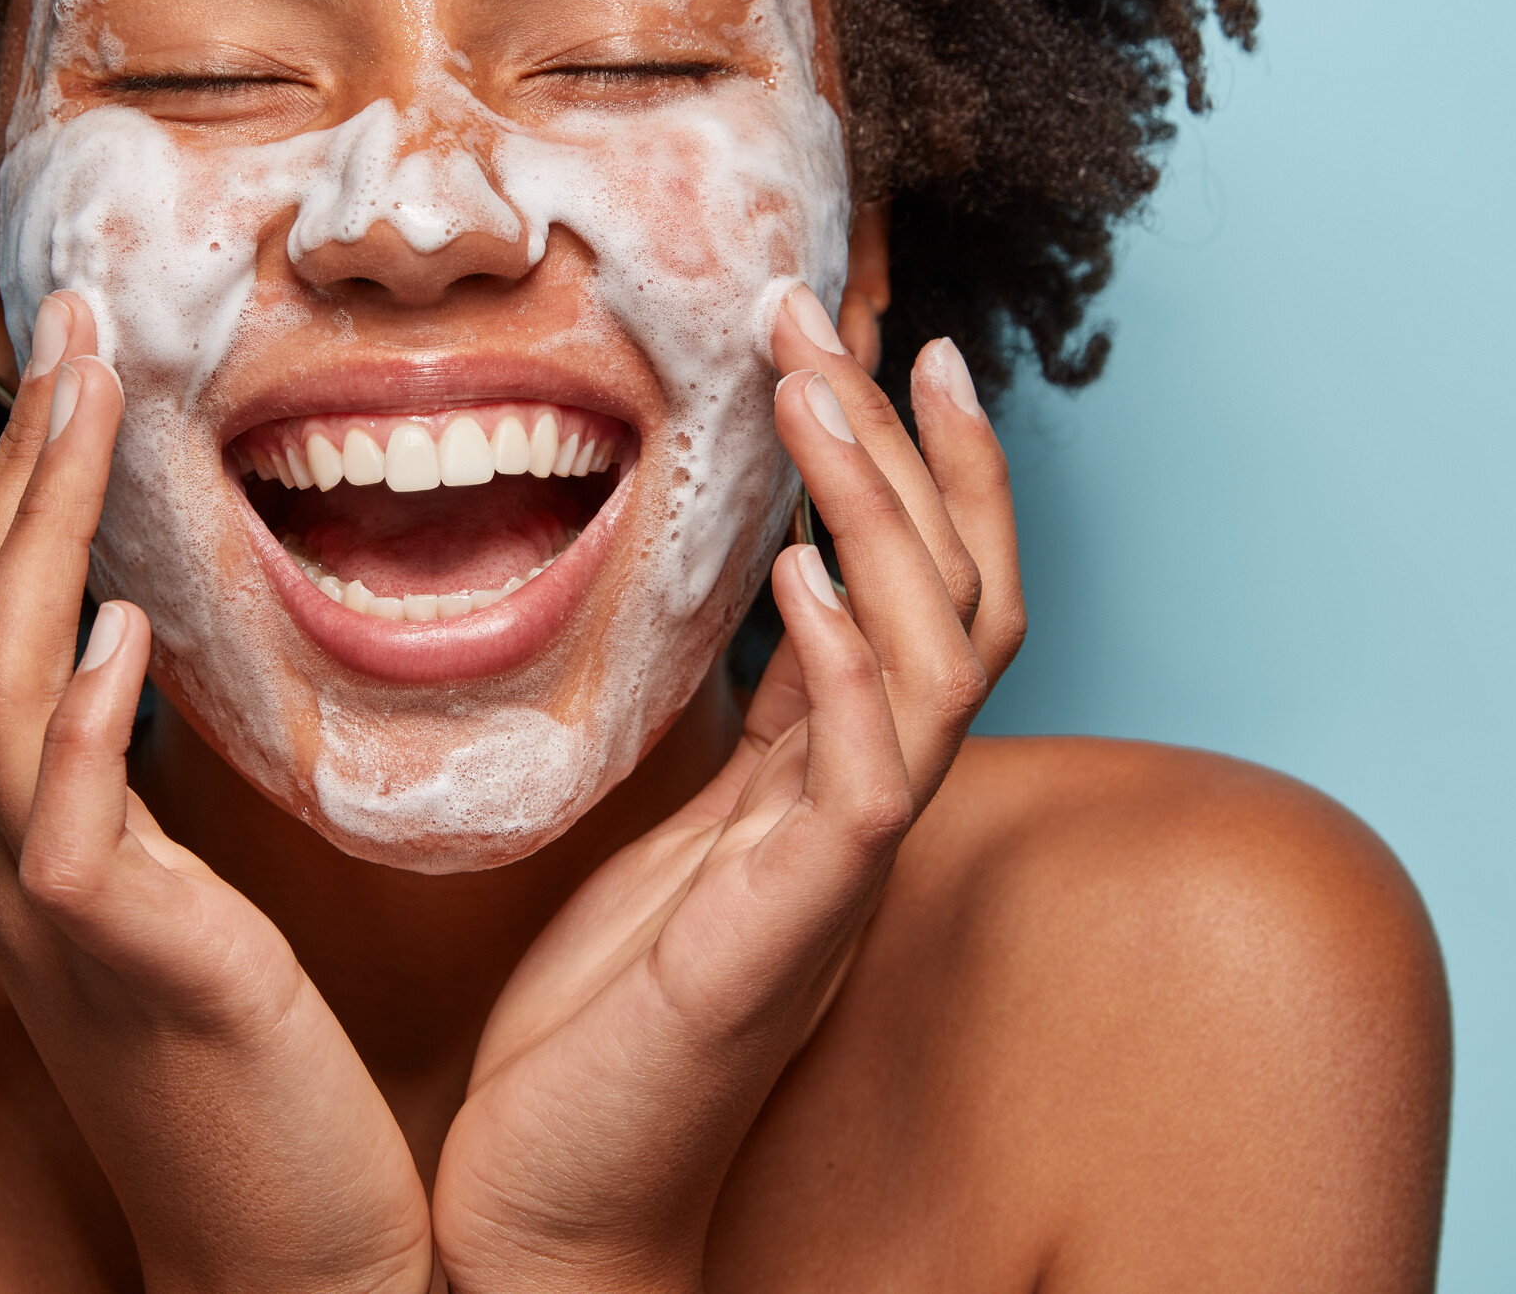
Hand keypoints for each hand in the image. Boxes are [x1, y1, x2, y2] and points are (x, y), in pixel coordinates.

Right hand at [0, 291, 433, 1293]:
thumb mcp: (170, 909)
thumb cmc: (248, 1077)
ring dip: (31, 533)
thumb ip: (135, 797)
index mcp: (13, 851)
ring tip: (79, 401)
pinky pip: (72, 831)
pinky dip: (86, 722)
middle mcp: (1, 872)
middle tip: (50, 327)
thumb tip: (146, 670)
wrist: (291, 1256)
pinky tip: (127, 628)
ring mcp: (55, 919)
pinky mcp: (134, 968)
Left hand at [429, 291, 1024, 1293]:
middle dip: (911, 446)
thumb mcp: (671, 837)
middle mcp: (862, 812)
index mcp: (830, 783)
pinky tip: (797, 577)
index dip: (923, 470)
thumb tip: (745, 604)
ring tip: (817, 390)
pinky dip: (842, 666)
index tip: (879, 342)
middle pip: (958, 598)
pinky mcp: (788, 930)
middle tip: (836, 314)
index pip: (923, 596)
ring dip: (883, 512)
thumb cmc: (599, 1025)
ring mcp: (838, 870)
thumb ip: (734, 734)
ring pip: (932, 659)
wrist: (556, 1201)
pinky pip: (862, 782)